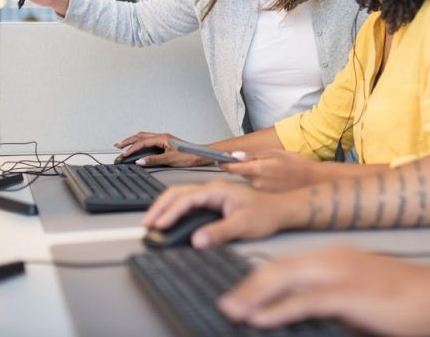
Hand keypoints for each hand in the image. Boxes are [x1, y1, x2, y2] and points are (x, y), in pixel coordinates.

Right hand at [114, 131, 204, 167]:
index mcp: (162, 138)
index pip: (142, 142)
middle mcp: (162, 136)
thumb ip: (154, 160)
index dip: (131, 149)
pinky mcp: (166, 143)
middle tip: (118, 145)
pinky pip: (149, 140)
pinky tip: (137, 147)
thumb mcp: (170, 159)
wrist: (200, 155)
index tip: (123, 155)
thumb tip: (140, 161)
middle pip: (141, 136)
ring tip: (123, 145)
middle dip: (128, 140)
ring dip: (133, 140)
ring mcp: (164, 139)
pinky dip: (140, 143)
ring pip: (144, 137)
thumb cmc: (189, 156)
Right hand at [143, 181, 292, 246]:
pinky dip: (174, 209)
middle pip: (178, 192)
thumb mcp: (243, 225)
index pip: (187, 198)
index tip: (159, 225)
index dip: (170, 212)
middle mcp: (212, 189)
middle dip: (160, 207)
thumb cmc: (266, 214)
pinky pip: (188, 202)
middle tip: (147, 223)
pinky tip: (169, 219)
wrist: (281, 210)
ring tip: (153, 222)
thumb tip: (198, 240)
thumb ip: (219, 232)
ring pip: (181, 195)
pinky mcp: (213, 202)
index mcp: (218, 190)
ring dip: (165, 207)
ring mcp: (212, 194)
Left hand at [219, 246, 429, 335]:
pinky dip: (278, 309)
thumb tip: (302, 316)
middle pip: (278, 269)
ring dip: (254, 297)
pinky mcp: (349, 294)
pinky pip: (305, 301)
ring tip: (232, 311)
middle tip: (225, 305)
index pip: (286, 265)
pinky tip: (261, 319)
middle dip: (248, 287)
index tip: (238, 296)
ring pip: (285, 280)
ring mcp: (341, 274)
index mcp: (334, 257)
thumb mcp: (360, 296)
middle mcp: (333, 259)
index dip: (258, 280)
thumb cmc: (404, 300)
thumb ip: (331, 301)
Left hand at [222, 150, 325, 191]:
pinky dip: (262, 184)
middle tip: (258, 164)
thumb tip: (235, 156)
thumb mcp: (275, 153)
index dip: (224, 163)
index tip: (219, 160)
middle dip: (244, 169)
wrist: (312, 182)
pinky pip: (258, 189)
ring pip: (250, 182)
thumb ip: (253, 156)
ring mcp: (261, 193)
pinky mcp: (266, 199)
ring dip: (254, 177)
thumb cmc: (296, 165)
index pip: (232, 168)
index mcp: (258, 169)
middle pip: (240, 175)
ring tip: (271, 173)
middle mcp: (257, 183)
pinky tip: (274, 181)